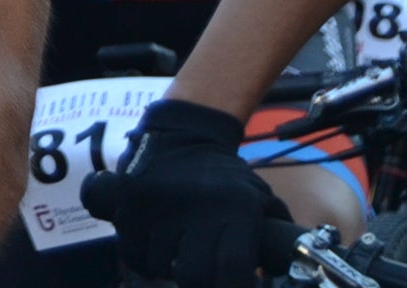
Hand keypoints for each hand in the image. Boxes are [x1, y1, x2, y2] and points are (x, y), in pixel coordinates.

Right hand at [106, 98, 285, 287]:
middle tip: (203, 277)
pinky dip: (142, 259)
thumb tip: (277, 267)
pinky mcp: (130, 204)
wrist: (182, 133)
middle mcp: (196, 208)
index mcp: (235, 208)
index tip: (232, 285)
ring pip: (159, 266)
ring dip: (168, 269)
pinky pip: (132, 252)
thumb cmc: (224, 174)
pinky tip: (153, 251)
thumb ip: (273, 230)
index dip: (233, 286)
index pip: (233, 268)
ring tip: (176, 257)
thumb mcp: (258, 194)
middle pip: (195, 275)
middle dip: (201, 283)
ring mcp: (159, 207)